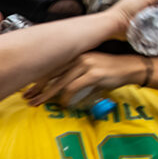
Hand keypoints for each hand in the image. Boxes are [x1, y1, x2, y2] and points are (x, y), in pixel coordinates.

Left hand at [24, 52, 145, 106]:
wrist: (130, 68)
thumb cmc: (108, 71)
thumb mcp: (87, 69)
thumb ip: (72, 75)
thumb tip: (55, 88)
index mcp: (74, 54)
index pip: (51, 66)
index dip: (38, 78)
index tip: (27, 88)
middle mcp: (77, 57)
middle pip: (51, 73)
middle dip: (37, 87)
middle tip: (27, 97)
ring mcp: (85, 64)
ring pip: (60, 81)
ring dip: (47, 94)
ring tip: (38, 102)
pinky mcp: (93, 74)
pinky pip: (74, 87)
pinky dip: (66, 97)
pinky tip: (63, 104)